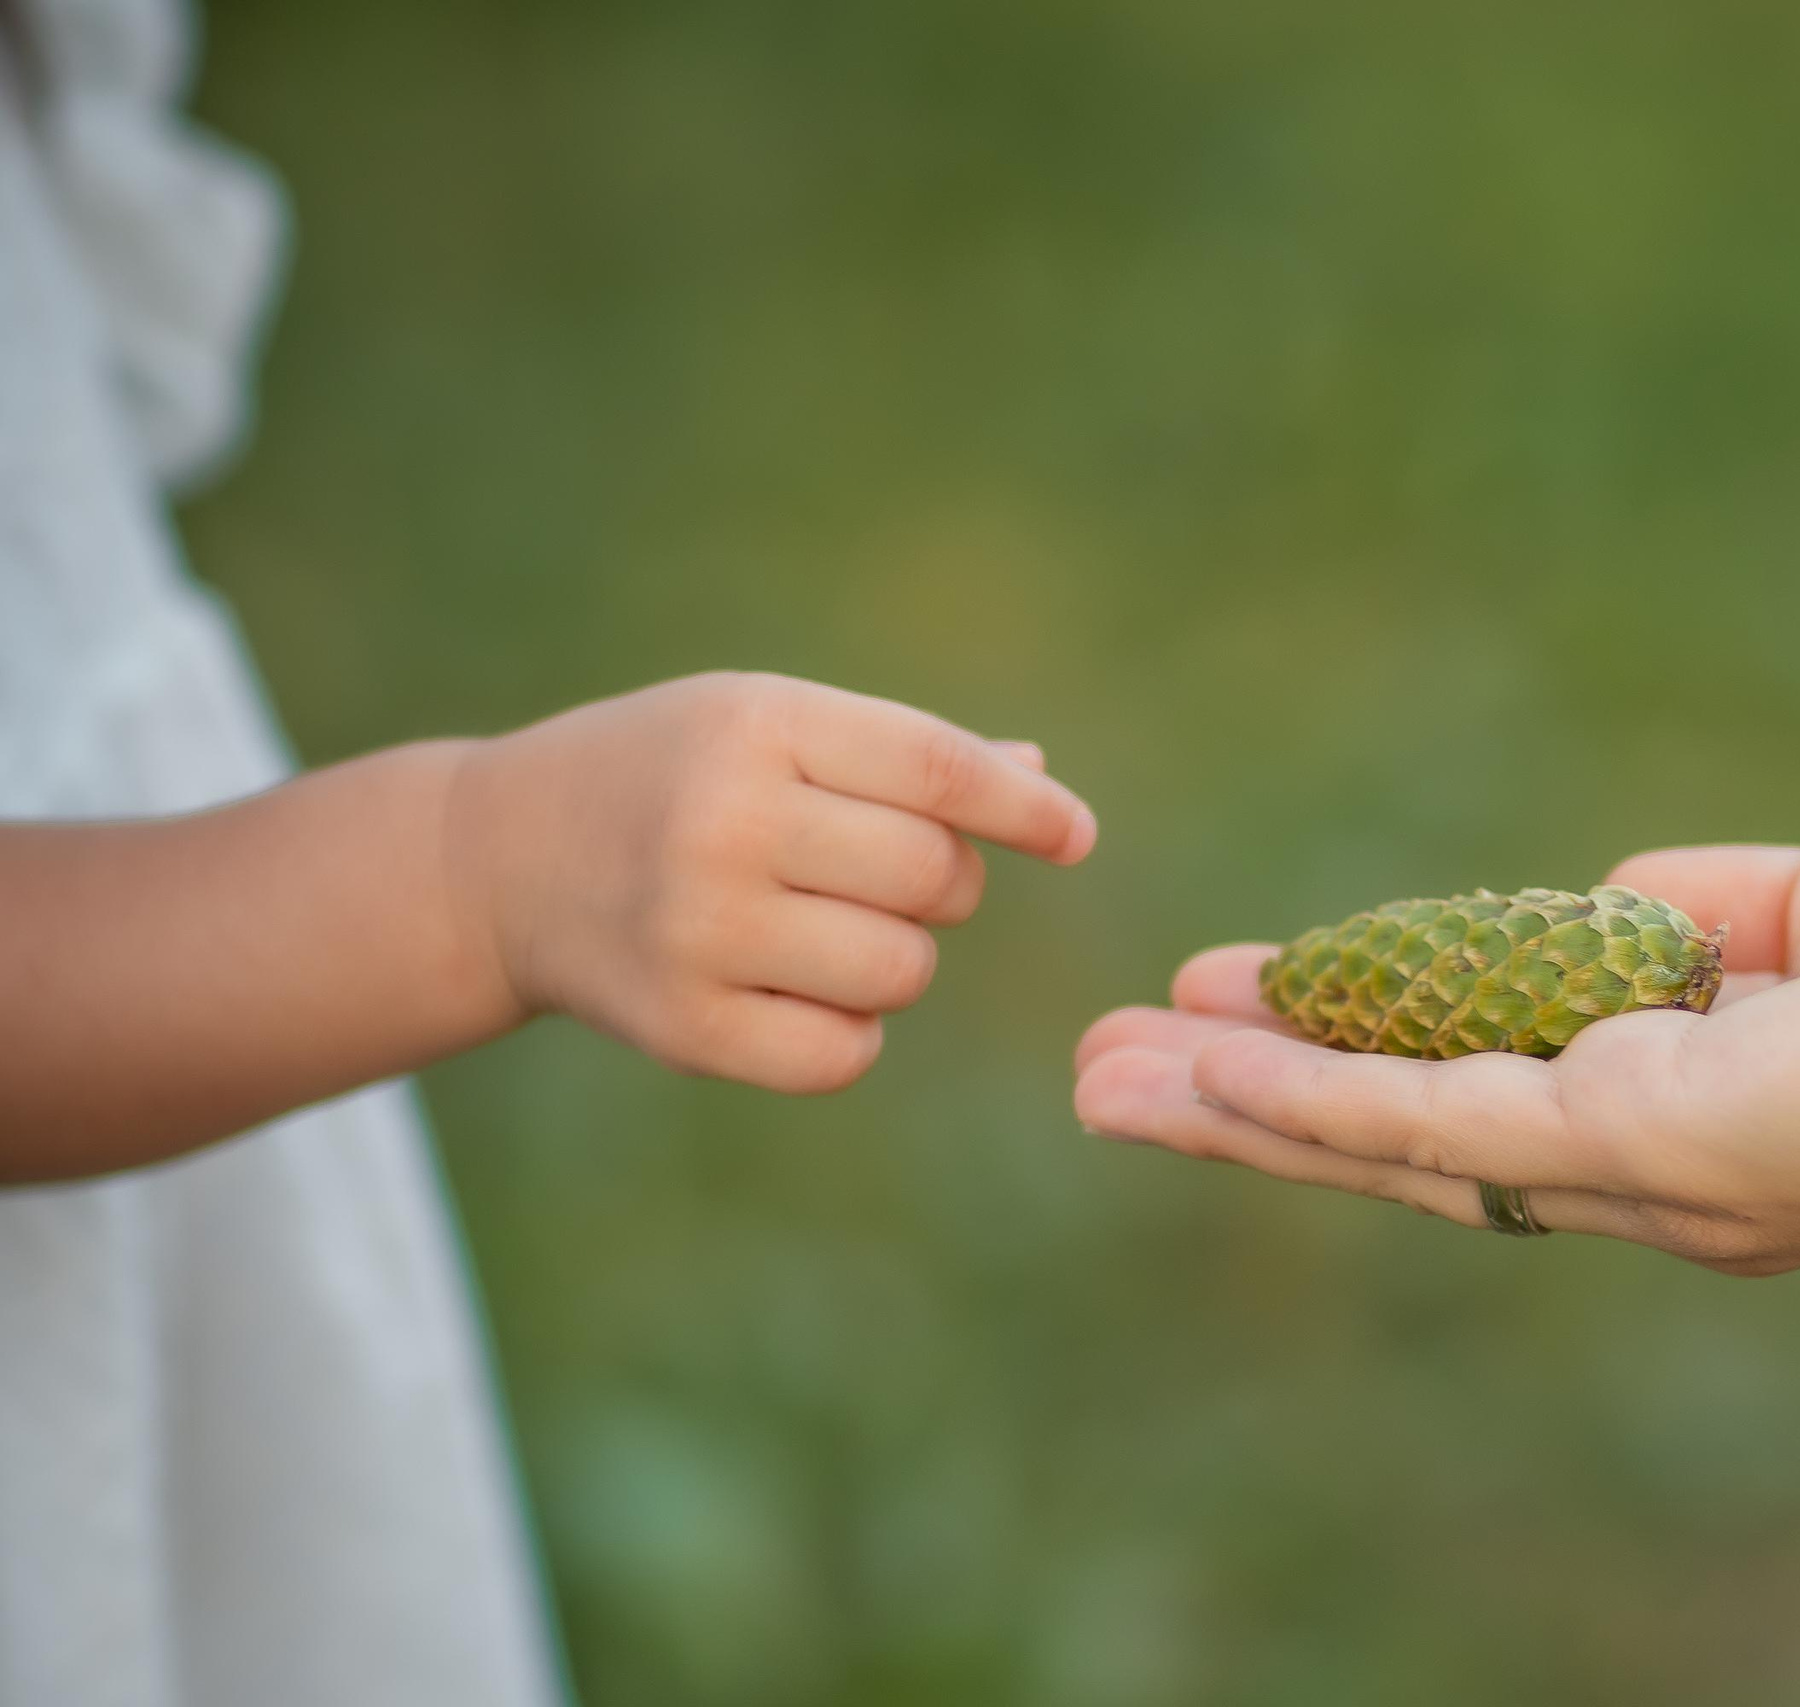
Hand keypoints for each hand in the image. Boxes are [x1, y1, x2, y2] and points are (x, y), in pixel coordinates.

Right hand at [449, 671, 1095, 1092]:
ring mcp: (700, 930)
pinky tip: (797, 991)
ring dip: (899, 958)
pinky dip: (850, 1032)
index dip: (1024, 810)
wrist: (504, 861)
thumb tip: (1040, 786)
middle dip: (945, 883)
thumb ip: (903, 755)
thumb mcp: (769, 724)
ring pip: (903, 970)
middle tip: (880, 873)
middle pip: (936, 878)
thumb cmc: (673, 775)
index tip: (1075, 836)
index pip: (936, 769)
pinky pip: (845, 1052)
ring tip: (829, 927)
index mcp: (758, 726)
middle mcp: (726, 824)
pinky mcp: (683, 1027)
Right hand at [1074, 763, 1799, 1270]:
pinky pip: (1425, 1122)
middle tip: (1114, 1064)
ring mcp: (1639, 1162)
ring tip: (1092, 1077)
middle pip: (1418, 1128)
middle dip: (1262, 1096)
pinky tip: (1188, 1068)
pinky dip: (1296, 1096)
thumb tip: (1635, 896)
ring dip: (1233, 1106)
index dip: (1381, 1027)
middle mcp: (1667, 1158)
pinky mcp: (1626, 1145)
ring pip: (1390, 1139)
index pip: (1513, 1062)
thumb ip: (1751, 893)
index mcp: (1731, 1091)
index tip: (1269, 985)